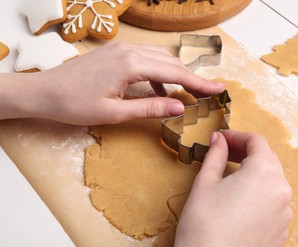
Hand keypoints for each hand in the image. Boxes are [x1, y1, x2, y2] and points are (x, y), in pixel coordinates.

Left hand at [0, 42, 223, 124]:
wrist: (44, 92)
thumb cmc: (75, 105)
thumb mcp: (115, 112)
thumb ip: (150, 108)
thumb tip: (180, 107)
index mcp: (131, 65)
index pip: (174, 73)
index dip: (198, 83)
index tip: (218, 89)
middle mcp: (129, 50)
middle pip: (170, 62)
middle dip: (190, 78)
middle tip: (207, 93)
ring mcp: (121, 49)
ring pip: (159, 58)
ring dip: (174, 75)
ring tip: (186, 93)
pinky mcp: (115, 52)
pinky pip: (145, 59)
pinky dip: (157, 73)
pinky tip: (158, 89)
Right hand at [172, 130, 291, 246]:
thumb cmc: (203, 223)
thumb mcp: (205, 181)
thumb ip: (216, 154)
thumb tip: (219, 139)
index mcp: (264, 172)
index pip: (257, 141)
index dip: (237, 135)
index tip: (222, 138)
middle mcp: (282, 190)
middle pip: (267, 159)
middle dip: (246, 152)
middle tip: (225, 152)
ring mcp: (284, 212)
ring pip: (272, 181)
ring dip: (255, 173)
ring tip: (233, 176)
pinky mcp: (281, 230)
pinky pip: (274, 203)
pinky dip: (261, 195)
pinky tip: (242, 201)